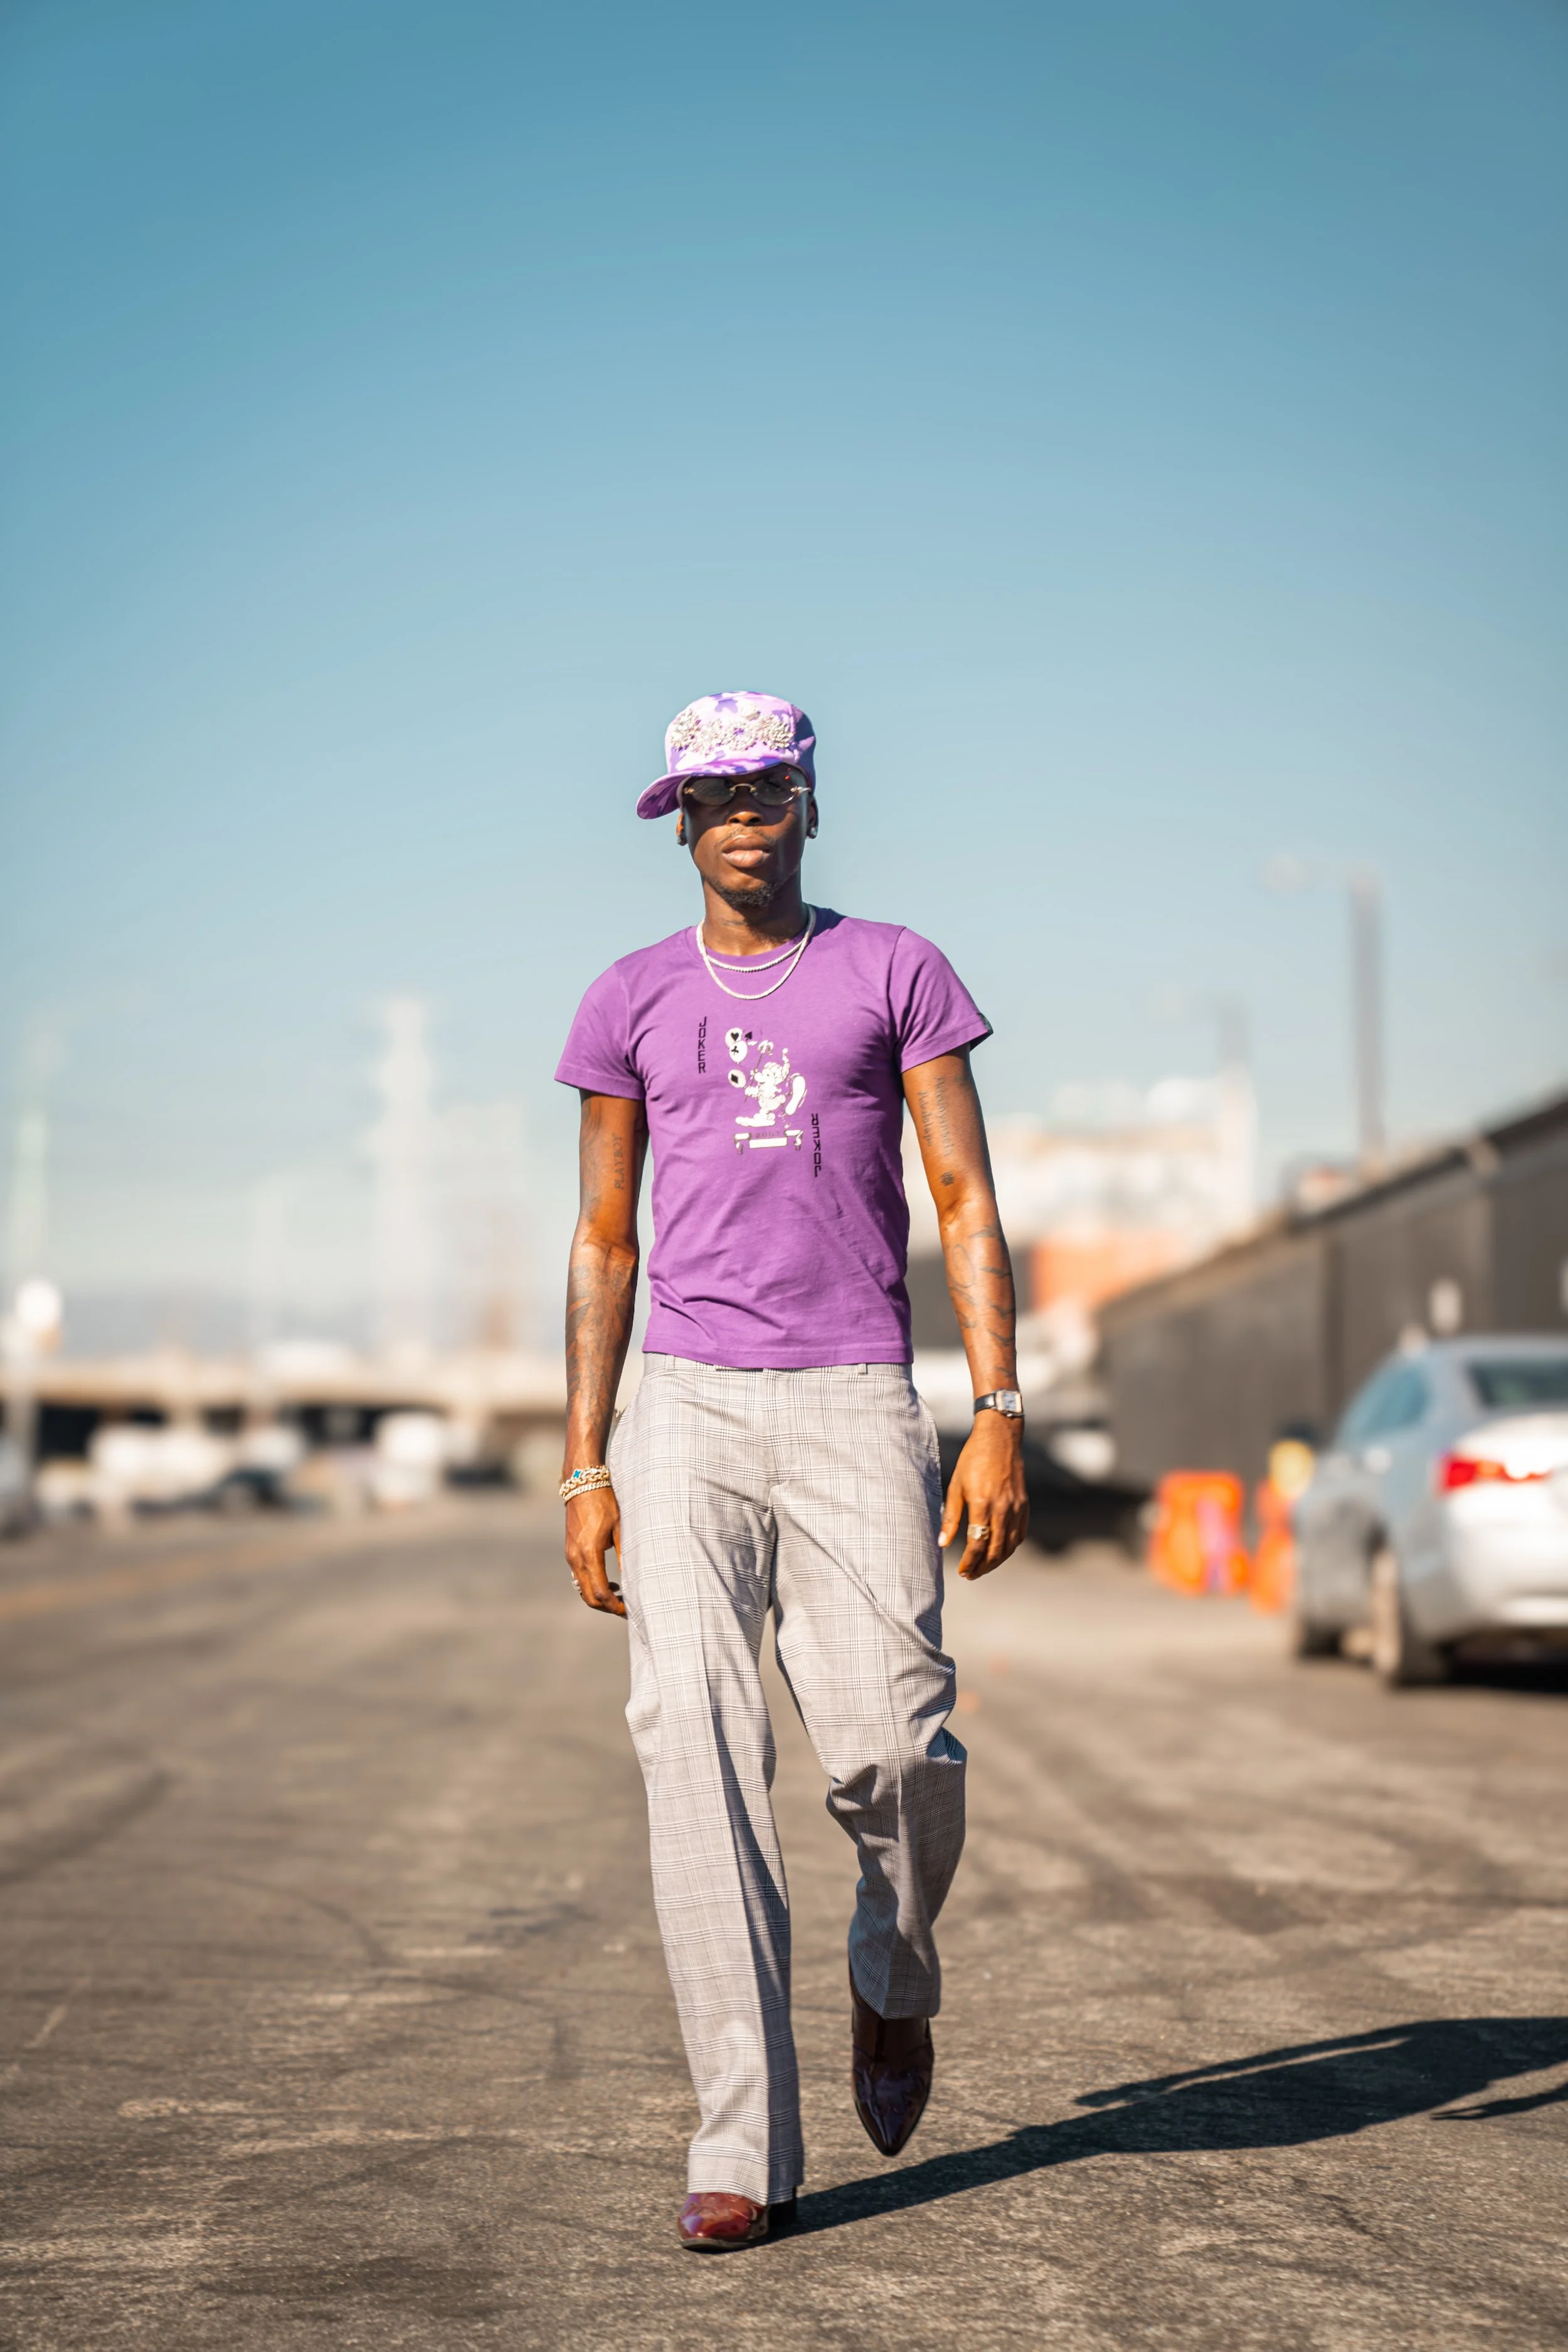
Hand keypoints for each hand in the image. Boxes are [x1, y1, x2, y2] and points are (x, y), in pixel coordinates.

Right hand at [564, 1485, 627, 1616]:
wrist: (581, 1483)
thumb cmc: (604, 1502)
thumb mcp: (620, 1528)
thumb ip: (625, 1555)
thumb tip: (634, 1579)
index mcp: (589, 1554)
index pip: (600, 1592)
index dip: (614, 1606)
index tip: (628, 1609)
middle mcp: (575, 1558)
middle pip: (589, 1597)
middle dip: (607, 1607)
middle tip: (626, 1608)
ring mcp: (570, 1555)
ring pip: (582, 1589)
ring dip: (599, 1597)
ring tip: (619, 1596)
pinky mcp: (569, 1551)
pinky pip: (579, 1578)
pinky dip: (592, 1586)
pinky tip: (609, 1582)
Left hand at [939, 1414, 1028, 1579]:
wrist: (999, 1438)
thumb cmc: (973, 1459)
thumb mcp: (955, 1486)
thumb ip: (951, 1517)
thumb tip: (942, 1544)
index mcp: (982, 1504)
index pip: (977, 1544)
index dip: (969, 1562)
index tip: (961, 1571)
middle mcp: (1002, 1509)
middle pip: (995, 1551)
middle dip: (982, 1567)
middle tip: (970, 1575)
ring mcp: (1016, 1507)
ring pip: (1010, 1546)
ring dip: (996, 1561)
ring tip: (983, 1567)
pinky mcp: (1024, 1504)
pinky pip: (1020, 1534)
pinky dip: (1010, 1547)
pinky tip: (1000, 1551)